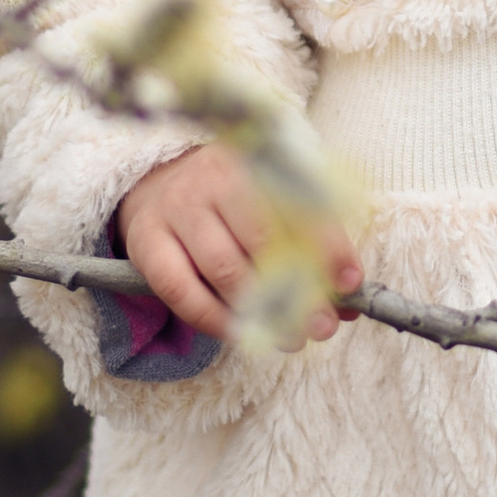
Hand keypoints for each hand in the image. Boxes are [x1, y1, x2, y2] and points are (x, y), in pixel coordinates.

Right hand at [115, 143, 358, 348]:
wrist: (160, 180)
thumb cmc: (234, 198)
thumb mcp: (276, 201)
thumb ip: (313, 242)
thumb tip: (348, 295)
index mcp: (257, 160)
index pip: (300, 203)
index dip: (329, 245)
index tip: (350, 282)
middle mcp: (214, 178)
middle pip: (262, 240)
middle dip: (298, 291)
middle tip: (321, 326)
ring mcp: (177, 209)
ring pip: (224, 269)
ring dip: (260, 313)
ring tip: (288, 337)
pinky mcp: (147, 241)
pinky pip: (181, 291)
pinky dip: (214, 319)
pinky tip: (239, 333)